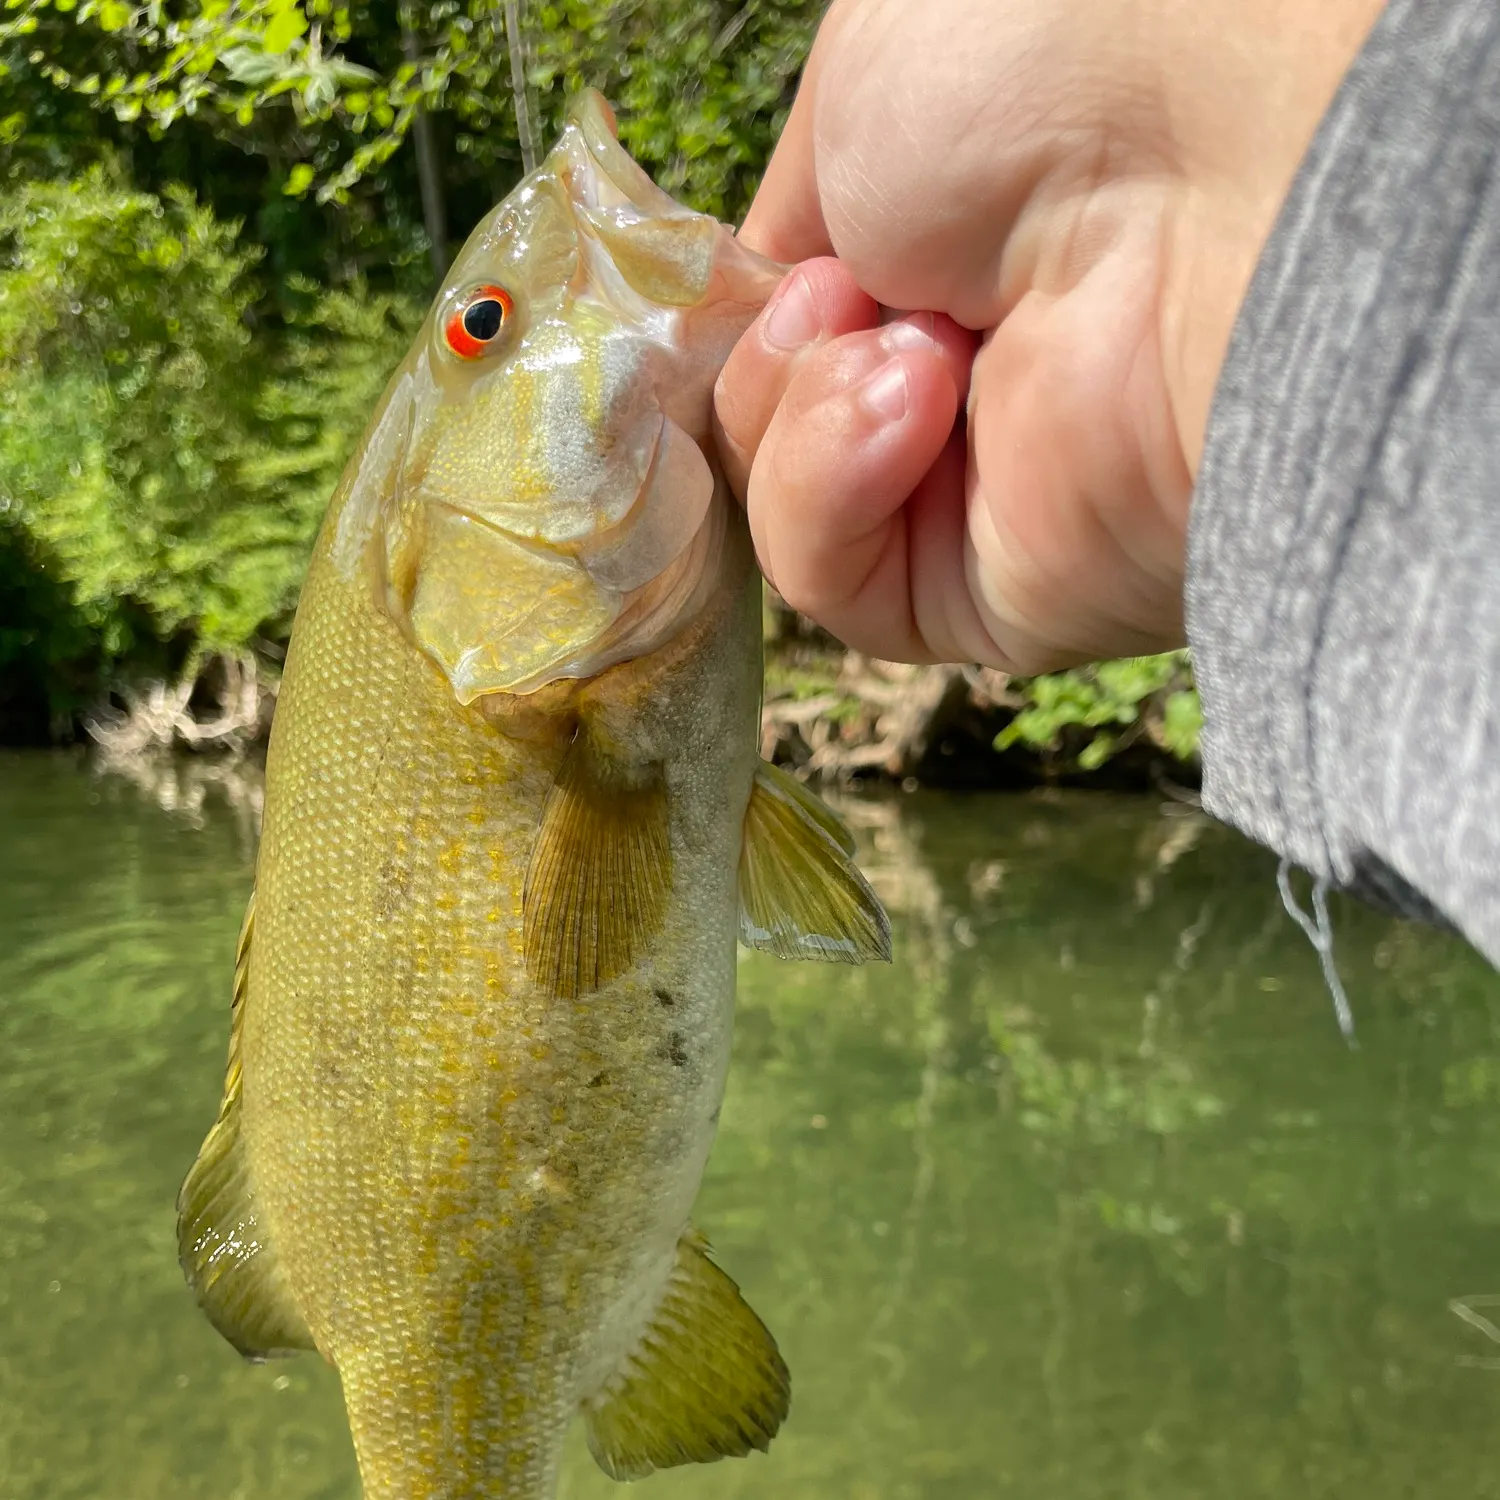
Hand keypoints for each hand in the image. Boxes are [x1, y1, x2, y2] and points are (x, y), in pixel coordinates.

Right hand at [713, 0, 1383, 670]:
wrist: (1207, 178)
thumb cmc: (1053, 74)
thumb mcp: (862, 93)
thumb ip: (794, 221)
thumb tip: (775, 303)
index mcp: (950, 265)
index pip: (796, 336)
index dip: (748, 320)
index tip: (753, 281)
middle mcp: (973, 385)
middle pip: (775, 429)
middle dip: (773, 358)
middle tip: (842, 292)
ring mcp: (985, 497)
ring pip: (785, 511)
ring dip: (800, 416)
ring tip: (907, 341)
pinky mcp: (993, 598)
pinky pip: (835, 588)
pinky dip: (826, 494)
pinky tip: (914, 406)